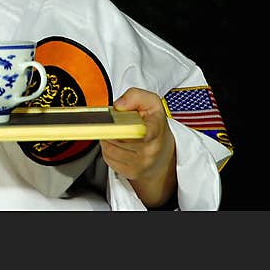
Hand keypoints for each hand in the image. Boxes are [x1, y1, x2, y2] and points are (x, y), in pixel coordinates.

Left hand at [102, 87, 176, 207]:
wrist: (163, 152)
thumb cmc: (154, 125)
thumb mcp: (151, 103)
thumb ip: (135, 96)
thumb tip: (119, 105)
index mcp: (156, 129)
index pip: (146, 132)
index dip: (134, 129)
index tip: (129, 126)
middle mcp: (150, 149)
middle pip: (118, 137)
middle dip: (111, 127)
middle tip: (115, 122)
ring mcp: (141, 163)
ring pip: (110, 148)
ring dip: (107, 137)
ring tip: (116, 132)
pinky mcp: (131, 172)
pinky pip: (108, 158)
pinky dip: (107, 149)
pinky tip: (116, 143)